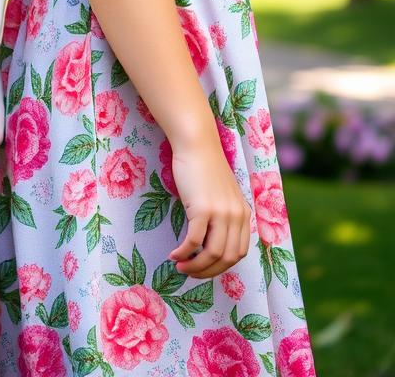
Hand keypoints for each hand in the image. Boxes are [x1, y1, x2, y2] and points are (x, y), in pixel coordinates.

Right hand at [168, 140, 251, 278]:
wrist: (196, 144)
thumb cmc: (204, 167)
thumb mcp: (222, 194)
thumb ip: (223, 215)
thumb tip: (211, 241)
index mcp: (243, 213)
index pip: (239, 253)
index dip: (221, 266)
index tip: (204, 267)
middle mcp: (236, 216)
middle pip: (227, 258)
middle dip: (207, 271)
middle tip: (189, 272)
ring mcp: (221, 213)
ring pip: (212, 254)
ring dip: (195, 266)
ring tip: (180, 266)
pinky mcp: (203, 209)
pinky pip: (194, 241)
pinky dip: (184, 252)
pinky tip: (174, 254)